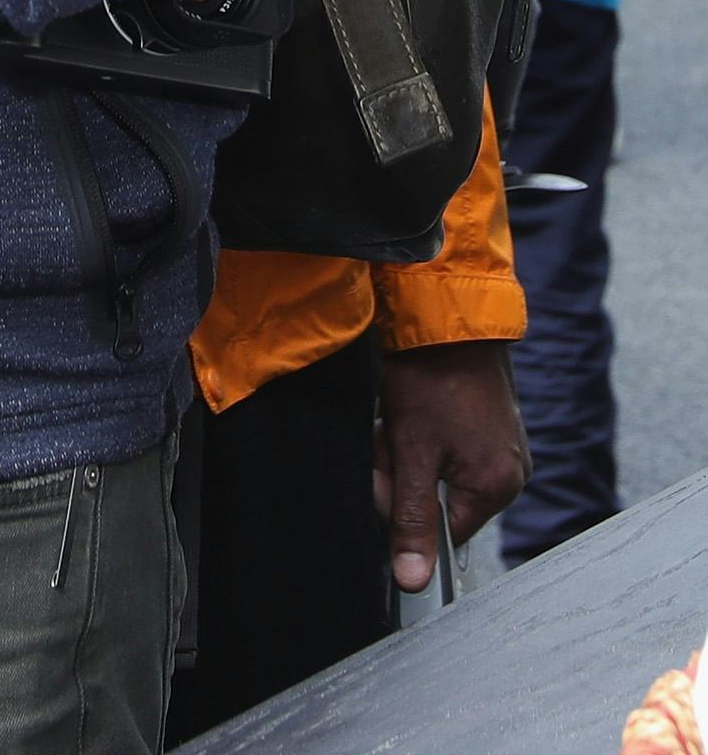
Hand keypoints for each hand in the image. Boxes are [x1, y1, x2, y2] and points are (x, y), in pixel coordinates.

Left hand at [374, 339, 529, 589]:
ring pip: (437, 472)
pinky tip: (414, 406)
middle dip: (404, 472)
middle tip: (392, 433)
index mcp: (497, 486)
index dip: (404, 507)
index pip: (442, 532)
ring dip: (408, 450)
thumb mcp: (410, 452)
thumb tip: (413, 584)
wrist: (445, 314)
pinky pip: (448, 447)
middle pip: (438, 501)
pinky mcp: (490, 424)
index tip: (389, 471)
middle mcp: (510, 472)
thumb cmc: (430, 379)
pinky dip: (422, 433)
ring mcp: (502, 445)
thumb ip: (411, 520)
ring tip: (401, 414)